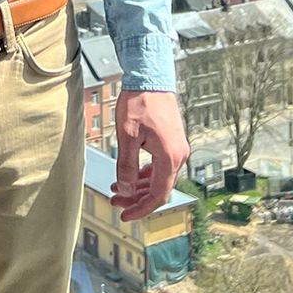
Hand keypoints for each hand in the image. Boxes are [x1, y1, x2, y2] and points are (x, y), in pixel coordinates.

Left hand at [113, 89, 189, 220]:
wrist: (151, 77)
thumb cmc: (139, 102)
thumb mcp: (127, 136)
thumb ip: (126, 167)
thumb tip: (125, 191)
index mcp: (170, 157)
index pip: (158, 195)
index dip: (141, 209)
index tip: (125, 215)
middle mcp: (178, 155)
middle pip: (158, 188)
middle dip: (136, 198)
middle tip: (115, 203)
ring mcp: (177, 148)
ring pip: (158, 177)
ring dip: (138, 186)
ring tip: (116, 189)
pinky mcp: (172, 141)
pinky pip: (160, 166)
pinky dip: (144, 174)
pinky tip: (129, 175)